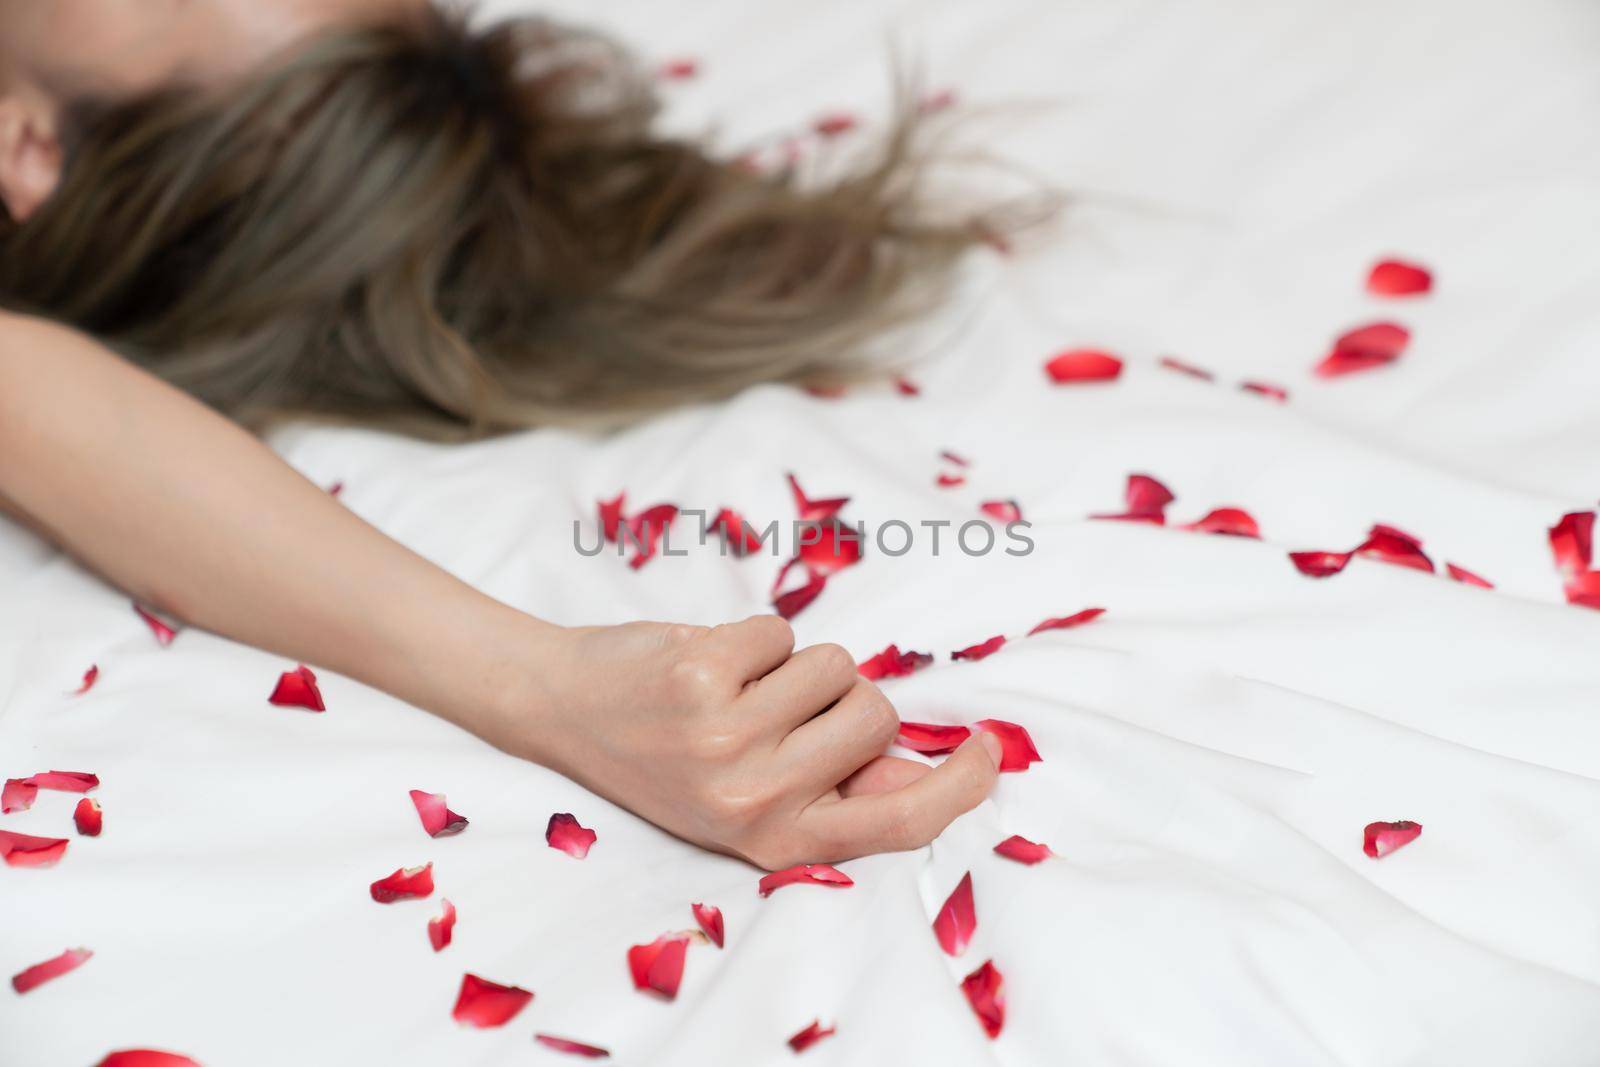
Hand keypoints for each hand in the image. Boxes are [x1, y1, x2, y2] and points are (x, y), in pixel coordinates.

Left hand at [487, 616, 1002, 869]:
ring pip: (835, 665)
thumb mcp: (747, 804)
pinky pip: (781, 631)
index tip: (983, 749)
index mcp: (777, 839)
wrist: (566, 710)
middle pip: (877, 716)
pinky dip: (752, 636)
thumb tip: (927, 776)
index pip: (900, 824)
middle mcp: (756, 797)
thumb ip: (835, 794)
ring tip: (737, 689)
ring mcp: (728, 736)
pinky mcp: (703, 674)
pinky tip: (706, 664)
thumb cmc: (668, 757)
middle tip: (782, 710)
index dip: (960, 785)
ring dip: (796, 666)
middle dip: (846, 698)